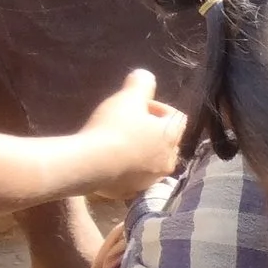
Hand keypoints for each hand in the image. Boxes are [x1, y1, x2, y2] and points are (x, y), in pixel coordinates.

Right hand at [73, 69, 187, 197]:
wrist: (90, 164)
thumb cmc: (113, 127)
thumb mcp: (127, 97)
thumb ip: (140, 83)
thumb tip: (145, 76)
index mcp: (171, 137)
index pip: (177, 117)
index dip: (157, 107)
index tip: (136, 106)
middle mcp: (168, 161)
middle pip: (165, 140)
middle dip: (149, 130)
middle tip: (125, 123)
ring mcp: (152, 179)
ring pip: (151, 159)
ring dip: (138, 149)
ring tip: (116, 142)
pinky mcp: (134, 191)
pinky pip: (135, 175)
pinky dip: (127, 166)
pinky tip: (110, 159)